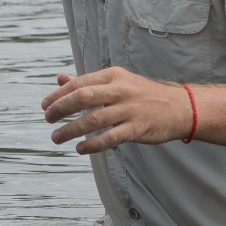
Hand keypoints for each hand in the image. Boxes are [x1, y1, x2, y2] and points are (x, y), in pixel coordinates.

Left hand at [41, 67, 192, 154]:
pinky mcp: (138, 128)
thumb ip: (89, 82)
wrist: (180, 107)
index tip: (45, 105)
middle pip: (83, 97)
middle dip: (61, 109)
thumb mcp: (118, 82)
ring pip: (93, 119)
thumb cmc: (143, 95)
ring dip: (71, 130)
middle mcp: (121, 90)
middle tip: (48, 119)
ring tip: (57, 137)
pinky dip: (92, 144)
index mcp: (113, 76)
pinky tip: (80, 148)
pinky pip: (110, 137)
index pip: (79, 83)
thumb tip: (61, 79)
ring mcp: (130, 109)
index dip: (59, 94)